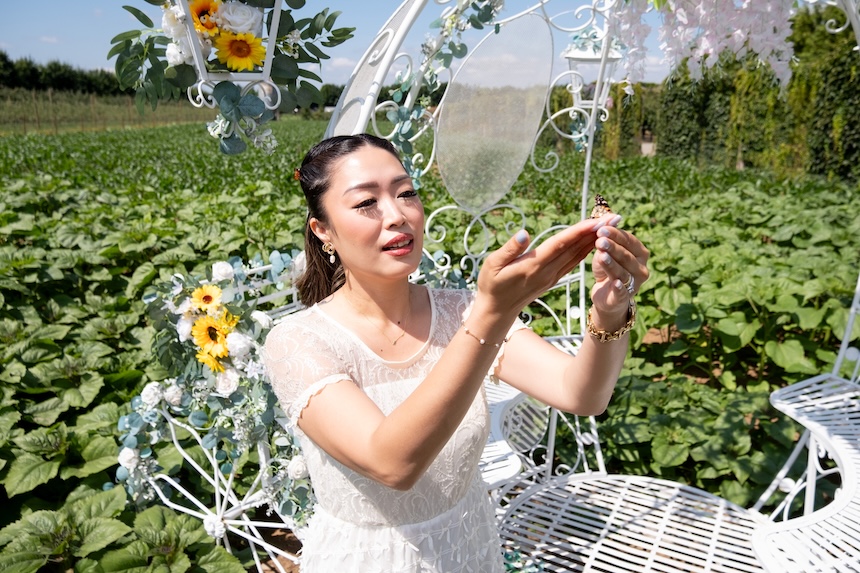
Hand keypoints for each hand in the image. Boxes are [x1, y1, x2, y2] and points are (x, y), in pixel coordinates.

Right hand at [476, 217, 602, 318]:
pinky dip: (585, 250)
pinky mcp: (552, 279)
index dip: (579, 231)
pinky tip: (594, 242)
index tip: (596, 220)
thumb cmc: (491, 285)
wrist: (497, 311)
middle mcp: (547, 271)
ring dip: (595, 240)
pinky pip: (572, 262)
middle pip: (575, 249)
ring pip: (577, 256)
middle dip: (596, 232)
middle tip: (615, 218)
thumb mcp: (493, 264)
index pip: (560, 244)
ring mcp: (552, 276)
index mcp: (533, 265)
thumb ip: (510, 248)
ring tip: (610, 226)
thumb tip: (524, 233)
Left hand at [590, 217, 649, 325]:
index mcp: (640, 253)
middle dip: (613, 248)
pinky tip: (614, 282)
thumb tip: (609, 217)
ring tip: (601, 256)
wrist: (606, 294)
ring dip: (612, 264)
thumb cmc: (607, 267)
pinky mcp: (624, 298)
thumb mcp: (605, 250)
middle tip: (600, 240)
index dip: (616, 235)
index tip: (602, 228)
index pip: (629, 241)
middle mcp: (641, 268)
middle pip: (626, 256)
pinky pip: (622, 292)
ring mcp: (635, 284)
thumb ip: (607, 235)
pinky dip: (619, 287)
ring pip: (623, 272)